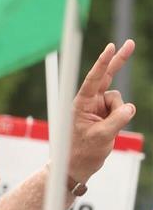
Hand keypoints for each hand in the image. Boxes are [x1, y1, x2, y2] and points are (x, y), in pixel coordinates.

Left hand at [68, 41, 135, 182]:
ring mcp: (97, 107)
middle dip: (118, 61)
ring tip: (105, 130)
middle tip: (130, 43)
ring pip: (119, 100)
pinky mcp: (105, 114)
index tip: (111, 47)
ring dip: (119, 114)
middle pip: (106, 77)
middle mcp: (88, 101)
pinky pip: (122, 110)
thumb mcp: (101, 136)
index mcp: (80, 103)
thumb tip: (130, 107)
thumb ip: (117, 120)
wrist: (77, 165)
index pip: (93, 79)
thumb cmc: (82, 151)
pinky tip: (109, 130)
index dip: (103, 62)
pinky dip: (121, 118)